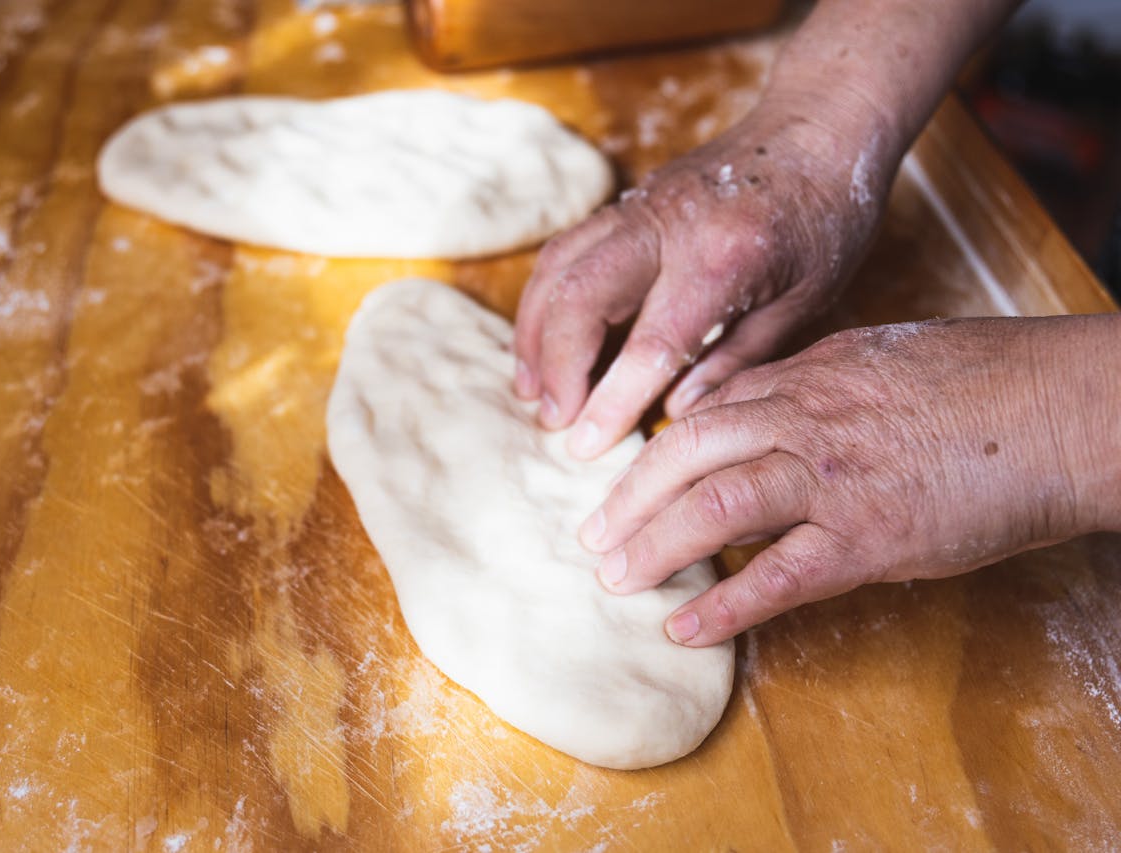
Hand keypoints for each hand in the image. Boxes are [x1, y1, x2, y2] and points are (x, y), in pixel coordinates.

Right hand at [513, 97, 894, 459]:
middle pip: (579, 295)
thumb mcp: (804, 300)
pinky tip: (545, 342)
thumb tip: (674, 413)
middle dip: (555, 366)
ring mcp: (640, 206)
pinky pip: (565, 251)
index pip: (652, 343)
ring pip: (558, 267)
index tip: (584, 447)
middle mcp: (669, 226)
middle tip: (552, 421)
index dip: (611, 400)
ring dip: (535, 334)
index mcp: (724, 257)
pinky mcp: (626, 202)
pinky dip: (545, 302)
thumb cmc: (827, 217)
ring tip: (532, 390)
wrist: (820, 123)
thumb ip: (735, 360)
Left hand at [576, 316, 1120, 645]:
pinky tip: (684, 627)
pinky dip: (725, 604)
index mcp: (809, 376)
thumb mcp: (886, 357)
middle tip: (591, 533)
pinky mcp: (870, 537)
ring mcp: (833, 478)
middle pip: (686, 452)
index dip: (658, 450)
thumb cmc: (989, 380)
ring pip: (715, 505)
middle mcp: (806, 420)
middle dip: (629, 496)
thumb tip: (773, 404)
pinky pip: (779, 576)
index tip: (627, 480)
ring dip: (654, 544)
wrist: (1061, 409)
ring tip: (615, 577)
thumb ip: (821, 380)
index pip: (709, 412)